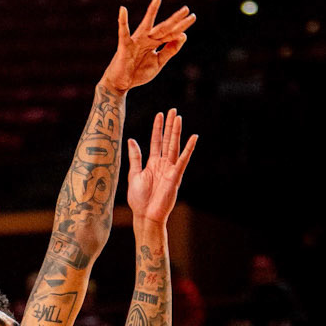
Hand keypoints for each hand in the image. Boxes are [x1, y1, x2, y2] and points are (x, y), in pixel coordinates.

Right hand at [101, 0, 194, 92]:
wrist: (122, 83)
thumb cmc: (139, 72)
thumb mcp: (159, 62)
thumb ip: (170, 50)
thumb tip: (183, 35)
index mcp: (156, 43)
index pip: (171, 33)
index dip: (182, 26)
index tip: (192, 17)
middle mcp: (147, 39)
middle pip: (163, 28)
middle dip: (174, 19)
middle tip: (186, 9)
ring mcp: (136, 41)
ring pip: (146, 25)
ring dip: (151, 12)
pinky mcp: (125, 45)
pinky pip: (123, 32)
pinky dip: (122, 21)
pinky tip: (123, 9)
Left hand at [126, 108, 197, 225]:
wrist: (145, 215)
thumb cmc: (139, 199)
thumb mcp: (134, 174)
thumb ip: (135, 157)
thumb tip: (132, 140)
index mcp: (152, 163)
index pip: (156, 141)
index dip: (158, 128)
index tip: (160, 114)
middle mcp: (163, 164)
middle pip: (167, 141)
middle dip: (170, 125)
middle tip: (173, 110)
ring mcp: (170, 169)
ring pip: (175, 147)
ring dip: (177, 132)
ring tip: (179, 118)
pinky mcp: (175, 176)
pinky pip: (183, 160)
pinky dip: (188, 149)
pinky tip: (193, 138)